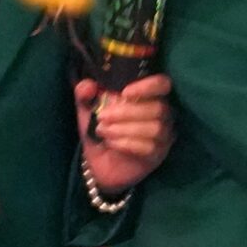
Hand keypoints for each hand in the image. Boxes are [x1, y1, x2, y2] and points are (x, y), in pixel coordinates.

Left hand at [75, 76, 173, 194]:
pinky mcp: (157, 154)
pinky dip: (126, 143)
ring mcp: (163, 135)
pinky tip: (112, 143)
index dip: (148, 86)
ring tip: (103, 130)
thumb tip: (88, 86)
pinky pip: (149, 147)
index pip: (162, 84)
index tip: (124, 93)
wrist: (100, 162)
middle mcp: (162, 114)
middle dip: (126, 112)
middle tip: (102, 116)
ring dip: (124, 128)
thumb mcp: (88, 109)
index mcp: (149, 96)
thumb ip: (84, 94)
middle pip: (157, 108)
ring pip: (154, 128)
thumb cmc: (101, 129)